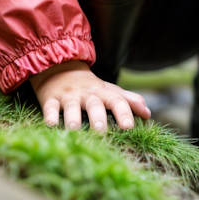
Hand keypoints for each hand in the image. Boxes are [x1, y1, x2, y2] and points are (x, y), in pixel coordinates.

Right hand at [31, 61, 150, 130]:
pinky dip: (49, 116)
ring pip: (71, 107)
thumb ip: (129, 101)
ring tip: (74, 130)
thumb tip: (148, 114)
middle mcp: (87, 94)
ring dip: (73, 118)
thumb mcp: (109, 90)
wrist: (60, 68)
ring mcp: (68, 96)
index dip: (124, 113)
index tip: (130, 127)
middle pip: (94, 104)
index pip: (117, 101)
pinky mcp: (50, 99)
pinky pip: (49, 107)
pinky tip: (51, 125)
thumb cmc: (89, 87)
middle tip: (101, 131)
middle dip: (98, 117)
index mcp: (103, 93)